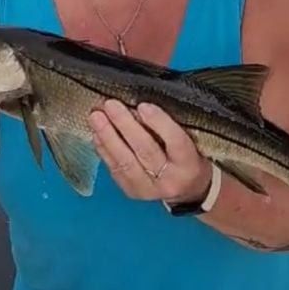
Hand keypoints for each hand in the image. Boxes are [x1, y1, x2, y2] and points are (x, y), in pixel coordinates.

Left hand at [88, 100, 211, 203]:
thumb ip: (174, 122)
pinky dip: (103, 149)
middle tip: (111, 104)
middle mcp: (170, 180)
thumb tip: (144, 97)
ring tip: (96, 116)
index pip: (176, 143)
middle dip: (126, 126)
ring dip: (108, 137)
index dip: (160, 123)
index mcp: (190, 164)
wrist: (189, 189)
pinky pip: (114, 169)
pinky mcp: (132, 192)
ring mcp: (149, 189)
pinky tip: (96, 133)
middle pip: (146, 151)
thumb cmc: (190, 155)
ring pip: (126, 162)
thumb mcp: (193, 139)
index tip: (143, 105)